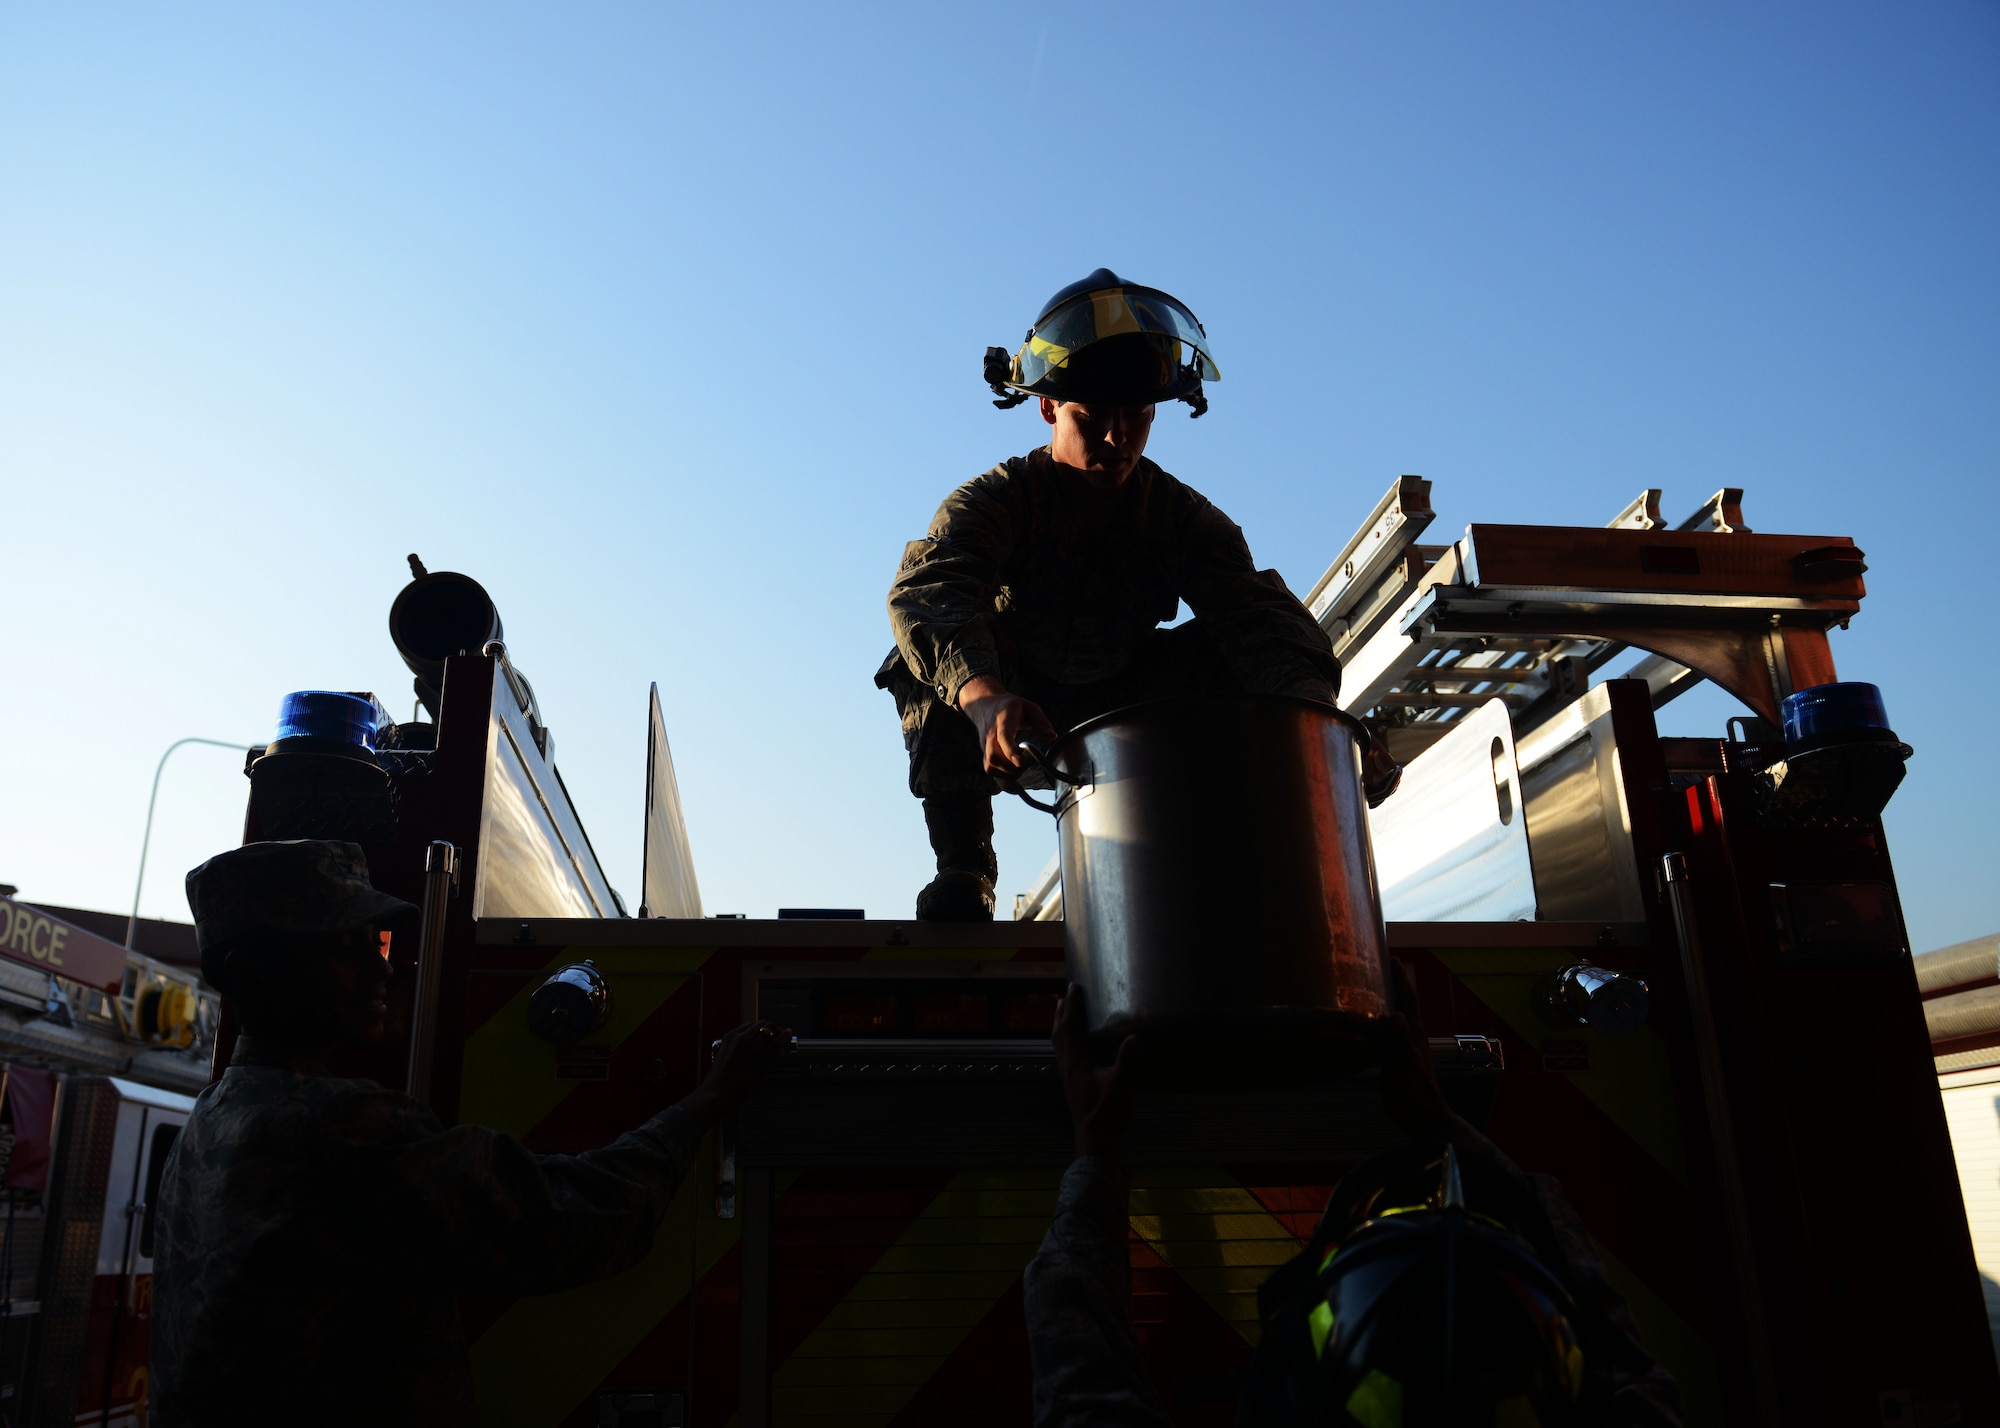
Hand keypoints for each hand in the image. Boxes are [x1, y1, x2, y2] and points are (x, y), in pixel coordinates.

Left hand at [678, 1020, 787, 1128]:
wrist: (715, 1096)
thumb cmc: (739, 1088)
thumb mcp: (762, 1069)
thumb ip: (775, 1048)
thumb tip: (787, 1033)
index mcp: (747, 1041)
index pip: (769, 1027)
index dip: (779, 1032)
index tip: (785, 1039)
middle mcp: (737, 1036)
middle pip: (760, 1024)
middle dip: (770, 1032)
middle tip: (777, 1046)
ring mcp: (729, 1038)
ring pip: (751, 1027)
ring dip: (761, 1034)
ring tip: (766, 1050)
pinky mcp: (725, 1043)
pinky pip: (741, 1033)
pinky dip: (750, 1037)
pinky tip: (753, 1051)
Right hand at [957, 676, 1057, 784]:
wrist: (986, 706)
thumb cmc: (1011, 707)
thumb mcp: (1029, 707)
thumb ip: (1041, 721)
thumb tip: (1052, 736)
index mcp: (1002, 721)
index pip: (1003, 738)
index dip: (1010, 752)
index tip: (1021, 763)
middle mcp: (990, 736)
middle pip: (995, 757)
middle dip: (1014, 766)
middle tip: (1031, 760)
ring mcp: (985, 747)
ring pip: (991, 767)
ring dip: (1009, 774)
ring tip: (1024, 766)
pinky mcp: (986, 755)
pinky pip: (991, 773)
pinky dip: (1003, 782)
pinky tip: (1017, 786)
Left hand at [1052, 984, 1138, 1159]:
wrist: (1096, 1141)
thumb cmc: (1108, 1113)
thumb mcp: (1122, 1084)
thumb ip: (1127, 1059)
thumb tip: (1135, 1036)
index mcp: (1076, 1061)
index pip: (1071, 1027)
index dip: (1072, 1007)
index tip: (1073, 988)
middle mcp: (1067, 1065)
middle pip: (1059, 1033)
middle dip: (1062, 1013)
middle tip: (1064, 995)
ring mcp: (1068, 1076)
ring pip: (1058, 1044)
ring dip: (1060, 1026)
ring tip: (1063, 1014)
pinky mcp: (1072, 1085)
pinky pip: (1063, 1054)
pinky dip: (1064, 1041)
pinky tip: (1073, 1047)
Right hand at [1373, 960, 1451, 1136]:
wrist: (1422, 1119)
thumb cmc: (1414, 1094)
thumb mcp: (1405, 1067)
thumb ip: (1401, 1041)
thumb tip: (1395, 1014)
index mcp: (1414, 1034)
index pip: (1408, 999)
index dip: (1401, 978)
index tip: (1392, 958)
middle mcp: (1411, 1036)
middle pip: (1404, 1003)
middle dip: (1396, 982)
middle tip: (1380, 964)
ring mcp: (1406, 1047)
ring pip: (1397, 1016)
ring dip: (1388, 999)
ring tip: (1373, 986)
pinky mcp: (1398, 1059)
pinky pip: (1389, 1032)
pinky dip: (1381, 1020)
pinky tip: (1371, 1022)